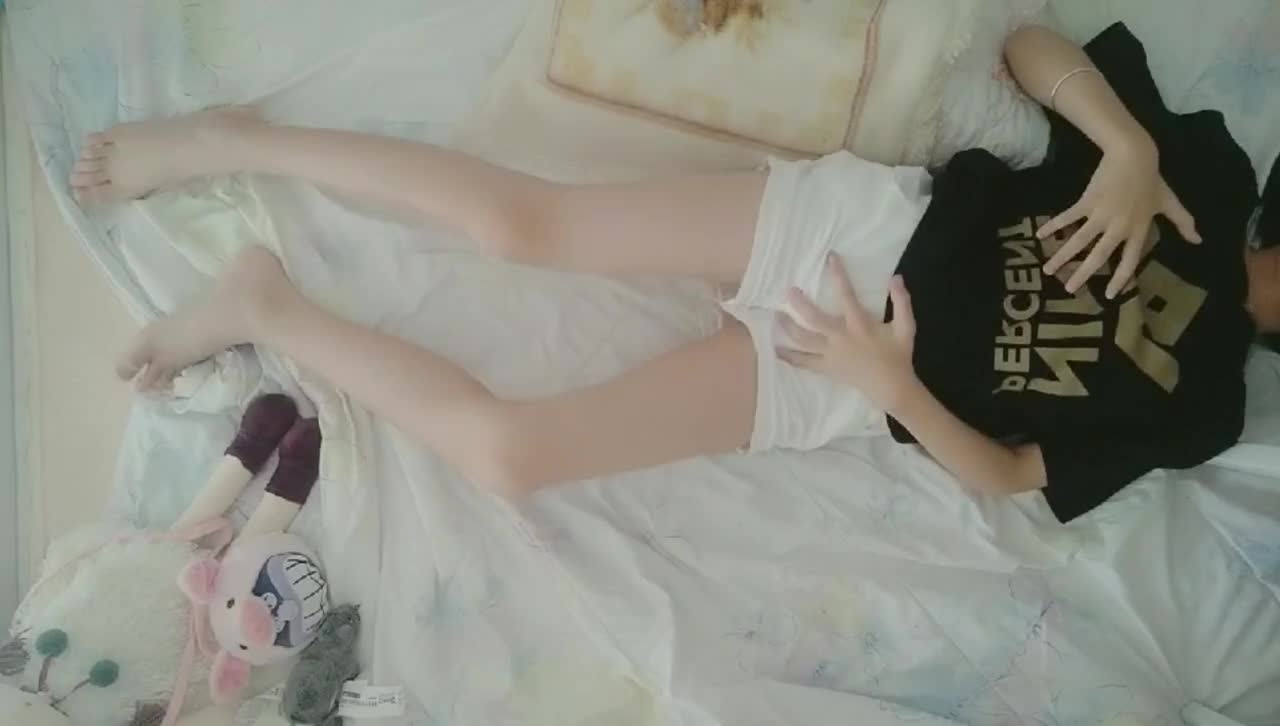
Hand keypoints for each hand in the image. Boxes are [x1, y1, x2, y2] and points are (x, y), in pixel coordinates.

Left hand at [776, 255, 918, 411]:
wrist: (892, 388)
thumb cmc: (898, 356)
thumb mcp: (906, 328)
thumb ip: (902, 302)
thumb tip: (896, 277)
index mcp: (860, 325)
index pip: (846, 295)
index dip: (838, 275)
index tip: (830, 258)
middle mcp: (841, 339)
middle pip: (814, 320)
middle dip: (799, 304)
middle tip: (788, 291)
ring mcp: (831, 355)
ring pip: (804, 340)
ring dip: (788, 327)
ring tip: (776, 315)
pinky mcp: (826, 368)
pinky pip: (804, 363)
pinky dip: (789, 357)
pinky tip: (775, 350)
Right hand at [1038, 141, 1199, 298]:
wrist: (1135, 155)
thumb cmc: (1152, 180)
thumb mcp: (1168, 202)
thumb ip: (1183, 222)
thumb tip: (1198, 240)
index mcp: (1138, 230)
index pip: (1129, 261)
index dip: (1119, 280)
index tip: (1107, 295)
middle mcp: (1119, 228)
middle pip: (1099, 257)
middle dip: (1083, 275)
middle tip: (1069, 290)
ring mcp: (1101, 215)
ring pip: (1079, 241)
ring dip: (1062, 256)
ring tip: (1048, 270)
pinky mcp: (1087, 202)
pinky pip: (1068, 217)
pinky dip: (1053, 226)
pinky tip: (1040, 235)